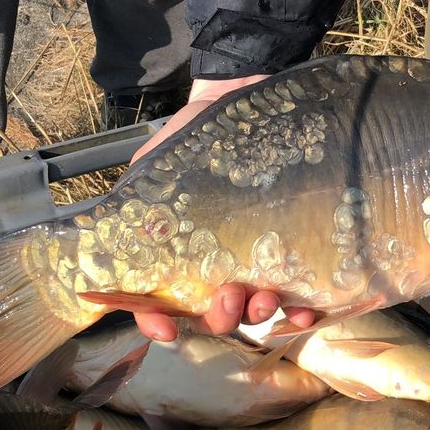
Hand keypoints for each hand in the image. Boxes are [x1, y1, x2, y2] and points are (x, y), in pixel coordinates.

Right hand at [133, 74, 316, 341]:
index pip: (160, 304)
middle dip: (219, 317)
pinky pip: (299, 295)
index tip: (165, 328)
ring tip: (265, 298)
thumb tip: (124, 230)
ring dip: (257, 315)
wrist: (242, 101)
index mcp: (178, 255)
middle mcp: (215, 267)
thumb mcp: (157, 165)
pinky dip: (301, 311)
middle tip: (228, 297)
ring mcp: (254, 264)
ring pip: (254, 310)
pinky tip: (306, 309)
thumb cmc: (196, 137)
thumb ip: (141, 201)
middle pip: (212, 315)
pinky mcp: (292, 254)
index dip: (158, 323)